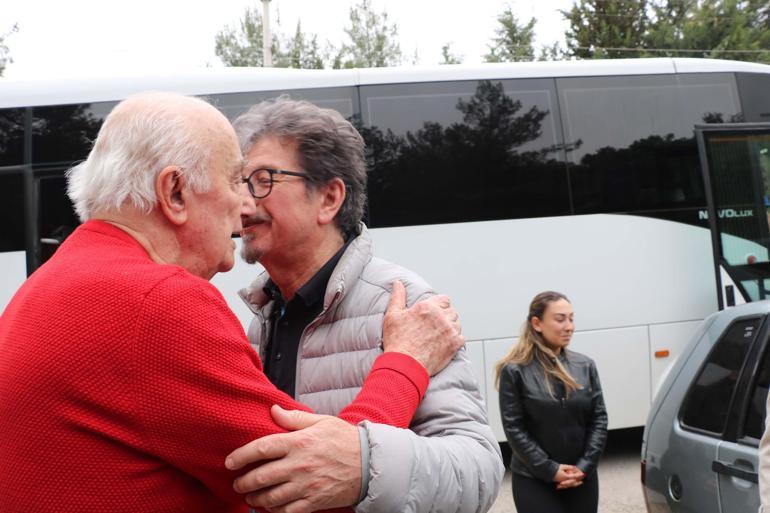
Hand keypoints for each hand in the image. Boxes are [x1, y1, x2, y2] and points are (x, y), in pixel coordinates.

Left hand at [225, 405, 360, 512]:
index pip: (262, 448)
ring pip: (270, 497)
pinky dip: (274, 511)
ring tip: (250, 496)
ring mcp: (306, 485)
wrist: (370, 464)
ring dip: (255, 498)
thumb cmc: (345, 440)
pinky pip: (287, 511)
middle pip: (261, 476)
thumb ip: (294, 418)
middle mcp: (300, 465)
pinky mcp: (313, 502)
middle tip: (237, 483)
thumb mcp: (322, 421)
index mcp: (300, 442)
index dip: (241, 456)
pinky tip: (269, 507)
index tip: (230, 461)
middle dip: (244, 482)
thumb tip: (273, 410)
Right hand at [382, 281, 463, 375]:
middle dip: (445, 317)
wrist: (404, 365)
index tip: (434, 313)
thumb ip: (398, 297)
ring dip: (450, 328)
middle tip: (435, 327)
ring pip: (457, 324)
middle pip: (452, 311)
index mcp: (427, 307)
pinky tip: (444, 344)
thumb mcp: (392, 315)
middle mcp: (441, 316)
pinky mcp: (455, 344)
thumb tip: (398, 283)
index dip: (440, 306)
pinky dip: (455, 340)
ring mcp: (449, 330)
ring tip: (439, 336)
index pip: (444, 299)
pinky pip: (461, 337)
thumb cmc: (397, 342)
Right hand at [553, 464, 584, 489]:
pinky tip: (572, 484)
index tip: (583, 474)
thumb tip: (574, 467)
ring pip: (571, 485)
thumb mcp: (562, 466)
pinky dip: (571, 485)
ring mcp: (563, 483)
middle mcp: (565, 481)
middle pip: (574, 483)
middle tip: (582, 481)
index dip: (579, 475)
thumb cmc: (554, 469)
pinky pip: (567, 486)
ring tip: (579, 483)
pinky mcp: (560, 483)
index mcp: (566, 477)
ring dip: (576, 484)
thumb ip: (569, 467)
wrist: (548, 472)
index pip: (574, 476)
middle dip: (579, 482)